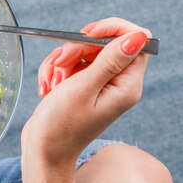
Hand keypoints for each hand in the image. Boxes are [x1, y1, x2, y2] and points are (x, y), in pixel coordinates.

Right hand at [21, 17, 151, 172]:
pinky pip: (71, 64)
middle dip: (75, 48)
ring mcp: (100, 85)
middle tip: (59, 63)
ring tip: (50, 82)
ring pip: (83, 52)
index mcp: (127, 86)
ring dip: (61, 60)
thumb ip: (110, 60)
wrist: (43, 152)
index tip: (85, 34)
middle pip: (103, 44)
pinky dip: (55, 69)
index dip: (111, 30)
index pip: (135, 40)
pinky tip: (47, 86)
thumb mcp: (83, 89)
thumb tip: (139, 36)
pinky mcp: (83, 86)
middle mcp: (118, 84)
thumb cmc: (61, 126)